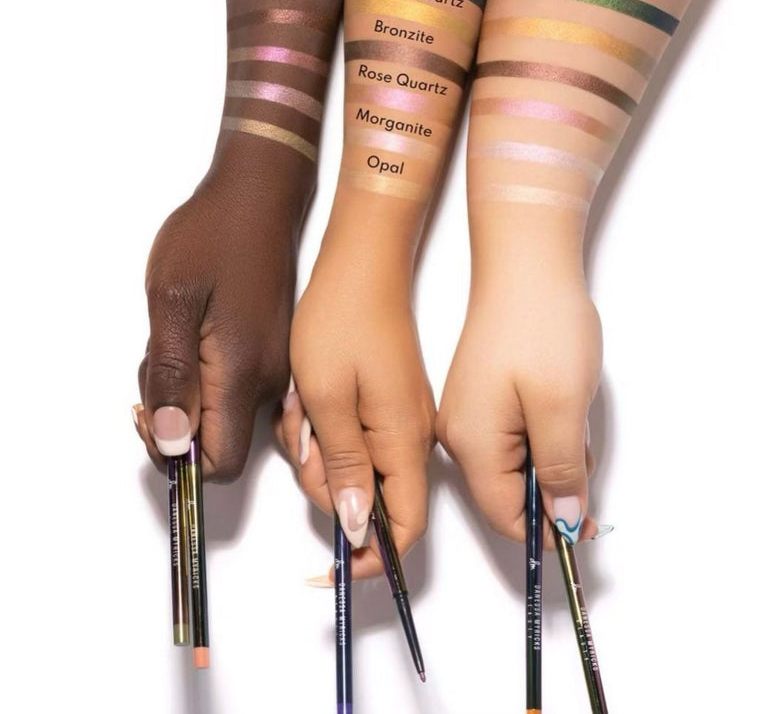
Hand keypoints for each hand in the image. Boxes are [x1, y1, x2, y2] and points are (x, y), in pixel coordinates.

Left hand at [133, 147, 309, 480]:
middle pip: (219, 440)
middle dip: (175, 416)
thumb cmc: (213, 236)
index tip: (151, 409)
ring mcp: (275, 364)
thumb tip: (171, 441)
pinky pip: (234, 386)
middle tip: (156, 359)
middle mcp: (268, 379)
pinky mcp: (272, 349)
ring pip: (223, 412)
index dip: (178, 454)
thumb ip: (172, 376)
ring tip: (173, 334)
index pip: (220, 463)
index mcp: (244, 372)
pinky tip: (193, 330)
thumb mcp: (172, 301)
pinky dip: (204, 372)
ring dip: (187, 390)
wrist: (257, 196)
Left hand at [276, 242, 435, 578]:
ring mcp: (398, 417)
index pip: (404, 528)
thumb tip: (358, 526)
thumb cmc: (343, 320)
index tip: (328, 565)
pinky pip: (350, 436)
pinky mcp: (384, 400)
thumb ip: (346, 466)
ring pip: (353, 467)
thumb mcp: (329, 399)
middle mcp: (410, 437)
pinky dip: (322, 427)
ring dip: (317, 449)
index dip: (371, 558)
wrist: (360, 262)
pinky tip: (308, 393)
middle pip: (369, 500)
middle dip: (325, 483)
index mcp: (404, 441)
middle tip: (302, 437)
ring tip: (301, 403)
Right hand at [438, 267, 601, 547]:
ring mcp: (468, 412)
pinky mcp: (482, 394)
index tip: (588, 525)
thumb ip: (562, 472)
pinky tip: (560, 403)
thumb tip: (564, 523)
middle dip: (554, 487)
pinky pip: (514, 436)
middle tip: (584, 450)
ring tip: (572, 413)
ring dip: (553, 456)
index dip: (548, 531)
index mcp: (472, 443)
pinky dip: (543, 432)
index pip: (504, 517)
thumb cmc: (541, 327)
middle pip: (508, 493)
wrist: (525, 262)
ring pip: (516, 465)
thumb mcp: (561, 407)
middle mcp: (460, 434)